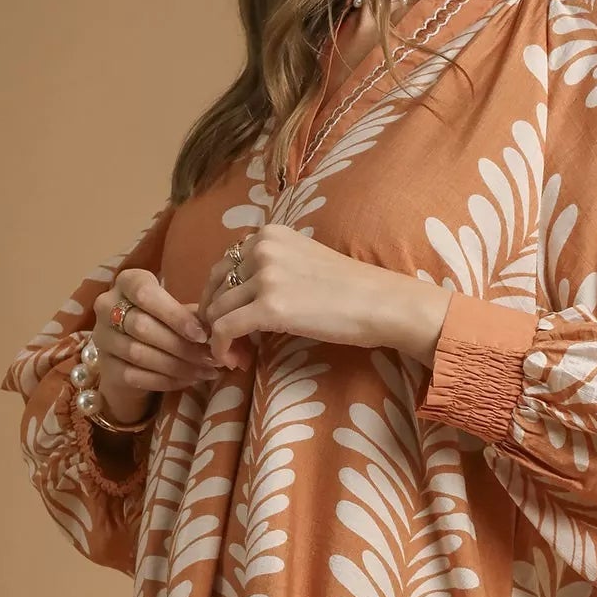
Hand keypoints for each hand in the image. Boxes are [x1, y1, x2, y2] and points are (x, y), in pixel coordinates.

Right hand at [90, 267, 222, 420]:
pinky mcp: (106, 367)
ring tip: (207, 371)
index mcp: (127, 282)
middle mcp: (106, 306)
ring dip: (178, 366)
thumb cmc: (162, 322)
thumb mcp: (177, 312)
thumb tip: (222, 331)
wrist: (132, 352)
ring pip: (140, 354)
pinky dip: (167, 380)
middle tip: (211, 358)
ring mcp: (103, 338)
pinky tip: (190, 381)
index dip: (175, 315)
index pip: (145, 293)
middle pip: (142, 327)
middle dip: (181, 346)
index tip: (202, 334)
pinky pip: (137, 376)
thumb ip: (195, 315)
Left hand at [197, 226, 451, 365]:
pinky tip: (233, 361)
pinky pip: (224, 329)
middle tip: (230, 343)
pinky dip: (221, 348)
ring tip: (237, 356)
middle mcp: (262, 248)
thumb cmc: (351, 289)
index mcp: (268, 235)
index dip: (221, 297)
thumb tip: (240, 297)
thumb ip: (270, 269)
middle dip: (215, 318)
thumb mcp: (303, 262)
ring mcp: (265, 276)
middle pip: (214, 287)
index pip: (224, 266)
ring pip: (216, 310)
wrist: (382, 304)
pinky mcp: (269, 307)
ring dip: (219, 338)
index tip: (233, 322)